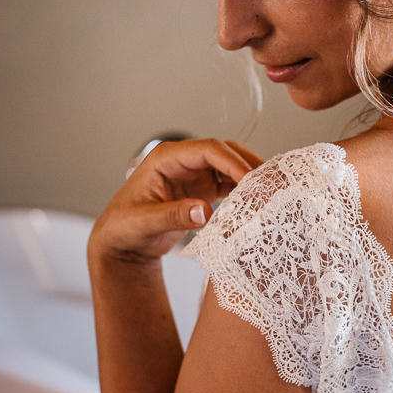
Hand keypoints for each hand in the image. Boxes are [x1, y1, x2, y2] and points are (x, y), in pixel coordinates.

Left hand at [90, 139, 263, 265]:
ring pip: (230, 166)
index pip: (207, 150)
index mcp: (166, 158)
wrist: (123, 242)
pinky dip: (244, 190)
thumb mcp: (144, 223)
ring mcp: (194, 174)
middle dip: (247, 165)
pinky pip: (229, 183)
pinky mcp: (203, 189)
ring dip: (249, 176)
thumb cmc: (124, 228)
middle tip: (268, 184)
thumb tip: (204, 211)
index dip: (232, 162)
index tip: (250, 179)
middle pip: (224, 152)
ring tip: (269, 191)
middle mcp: (183, 162)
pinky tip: (256, 202)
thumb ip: (173, 216)